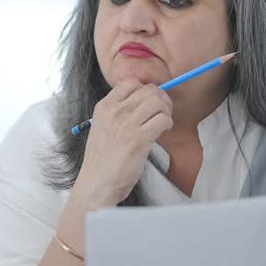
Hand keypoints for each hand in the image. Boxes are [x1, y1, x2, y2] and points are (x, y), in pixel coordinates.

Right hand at [72, 77, 172, 209]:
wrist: (97, 183)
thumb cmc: (102, 160)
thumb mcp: (101, 128)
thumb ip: (116, 114)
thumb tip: (140, 103)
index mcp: (104, 107)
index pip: (130, 82)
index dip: (145, 90)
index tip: (149, 103)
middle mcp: (115, 111)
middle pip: (149, 90)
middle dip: (161, 99)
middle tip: (162, 112)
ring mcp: (127, 124)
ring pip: (158, 101)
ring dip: (166, 111)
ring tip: (163, 122)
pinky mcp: (139, 139)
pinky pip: (163, 119)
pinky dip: (168, 123)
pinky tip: (163, 132)